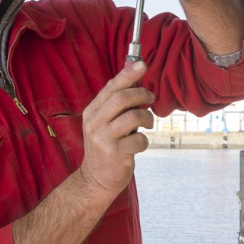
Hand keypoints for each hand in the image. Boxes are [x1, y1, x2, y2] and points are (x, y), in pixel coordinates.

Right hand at [78, 60, 152, 202]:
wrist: (95, 180)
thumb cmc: (106, 146)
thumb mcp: (104, 123)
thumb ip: (116, 104)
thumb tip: (135, 78)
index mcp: (92, 112)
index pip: (110, 87)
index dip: (127, 74)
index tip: (142, 64)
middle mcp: (94, 123)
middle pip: (122, 99)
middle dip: (142, 94)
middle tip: (151, 97)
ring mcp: (104, 139)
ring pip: (133, 117)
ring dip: (147, 117)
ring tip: (147, 123)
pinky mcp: (115, 154)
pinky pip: (139, 139)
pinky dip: (144, 140)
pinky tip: (139, 145)